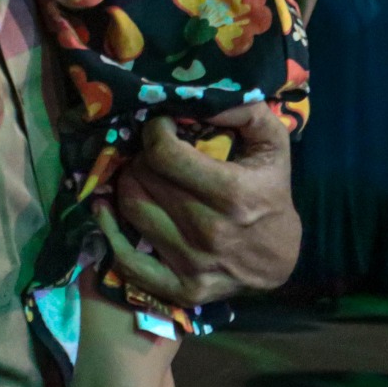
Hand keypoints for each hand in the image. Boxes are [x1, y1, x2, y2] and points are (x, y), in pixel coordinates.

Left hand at [96, 103, 300, 306]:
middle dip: (142, 156)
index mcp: (233, 194)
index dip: (155, 132)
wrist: (281, 260)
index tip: (160, 127)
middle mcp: (209, 231)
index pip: (164, 155)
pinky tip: (106, 210)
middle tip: (151, 152)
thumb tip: (201, 97)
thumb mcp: (272, 144)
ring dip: (127, 184)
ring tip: (139, 175)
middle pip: (143, 179)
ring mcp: (193, 264)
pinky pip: (127, 261)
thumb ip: (243, 111)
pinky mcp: (180, 289)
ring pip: (131, 209)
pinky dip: (110, 232)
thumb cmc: (271, 193)